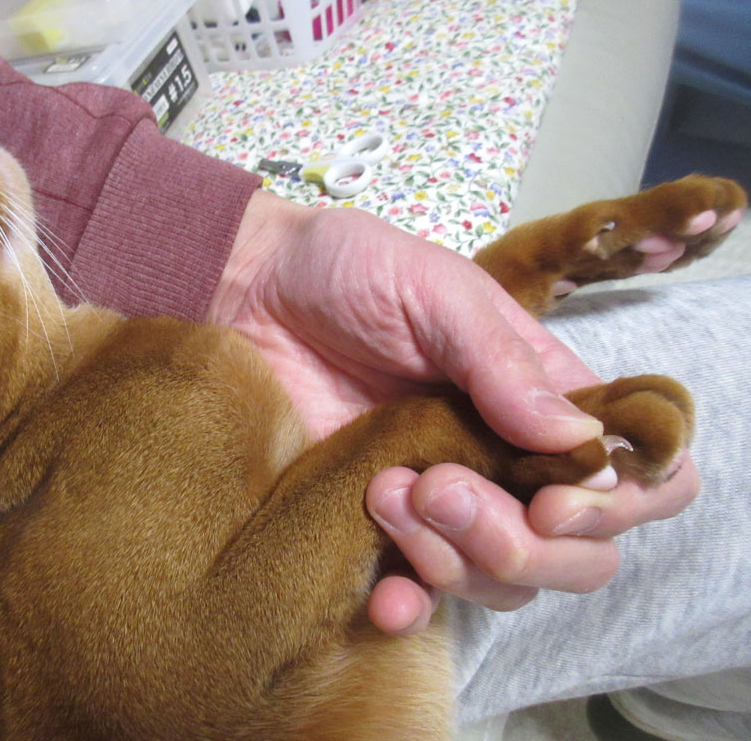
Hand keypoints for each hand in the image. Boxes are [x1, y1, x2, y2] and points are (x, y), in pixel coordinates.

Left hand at [210, 190, 699, 633]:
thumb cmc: (345, 270)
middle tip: (442, 489)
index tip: (552, 500)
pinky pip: (423, 595)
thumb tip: (578, 441)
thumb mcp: (433, 290)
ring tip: (384, 493)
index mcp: (540, 394)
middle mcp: (507, 457)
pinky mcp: (382, 526)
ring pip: (508, 582)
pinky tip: (384, 601)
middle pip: (579, 550)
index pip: (631, 471)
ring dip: (459, 561)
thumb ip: (503, 362)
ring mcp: (446, 499)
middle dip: (527, 544)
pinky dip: (414, 607)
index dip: (618, 503)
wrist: (247, 293)